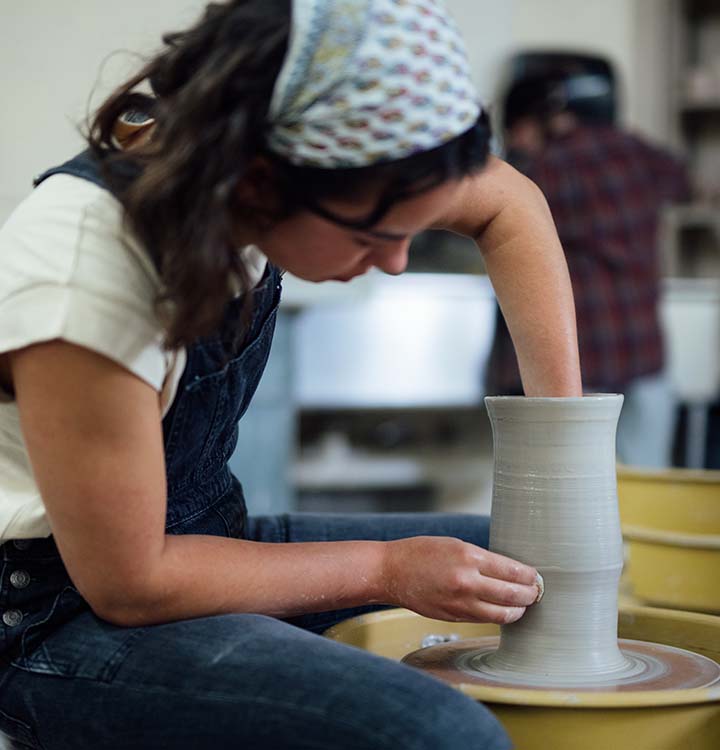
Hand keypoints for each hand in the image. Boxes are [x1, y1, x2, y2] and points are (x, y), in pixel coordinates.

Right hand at [380, 536, 538, 624]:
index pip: (512, 570)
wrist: (391, 571)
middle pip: (512, 595)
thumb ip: (482, 559)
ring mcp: (460, 602)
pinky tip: (503, 611)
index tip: (536, 576)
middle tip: (537, 592)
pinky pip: (484, 619)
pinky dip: (498, 616)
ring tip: (523, 605)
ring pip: (502, 613)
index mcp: (469, 556)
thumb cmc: (421, 552)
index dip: (529, 576)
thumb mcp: (455, 545)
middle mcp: (467, 581)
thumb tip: (510, 570)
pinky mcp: (454, 616)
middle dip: (530, 594)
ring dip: (518, 610)